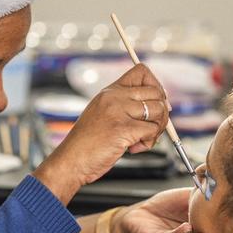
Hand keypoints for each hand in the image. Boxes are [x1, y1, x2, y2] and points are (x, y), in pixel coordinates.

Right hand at [33, 63, 170, 201]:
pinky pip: (152, 130)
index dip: (156, 86)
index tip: (154, 103)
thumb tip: (161, 105)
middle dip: (162, 113)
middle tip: (151, 128)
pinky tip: (133, 149)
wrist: (70, 161)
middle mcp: (114, 97)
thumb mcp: (103, 114)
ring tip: (141, 140)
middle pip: (157, 92)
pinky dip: (148, 143)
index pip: (142, 71)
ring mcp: (118, 112)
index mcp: (110, 91)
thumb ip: (126, 106)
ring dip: (157, 129)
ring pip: (159, 110)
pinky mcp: (123, 129)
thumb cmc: (88, 143)